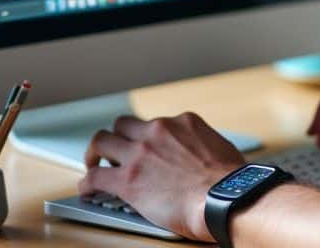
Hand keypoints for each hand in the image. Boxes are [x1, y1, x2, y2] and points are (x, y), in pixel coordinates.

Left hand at [80, 112, 245, 240]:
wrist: (226, 197)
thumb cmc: (231, 181)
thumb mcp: (220, 148)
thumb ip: (202, 145)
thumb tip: (202, 155)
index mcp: (183, 122)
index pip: (155, 122)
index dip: (145, 136)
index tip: (144, 146)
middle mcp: (158, 131)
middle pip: (123, 125)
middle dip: (116, 138)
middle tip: (113, 151)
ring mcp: (140, 153)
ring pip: (101, 142)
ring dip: (95, 153)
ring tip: (92, 164)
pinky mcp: (127, 179)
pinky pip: (96, 177)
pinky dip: (88, 182)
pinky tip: (88, 189)